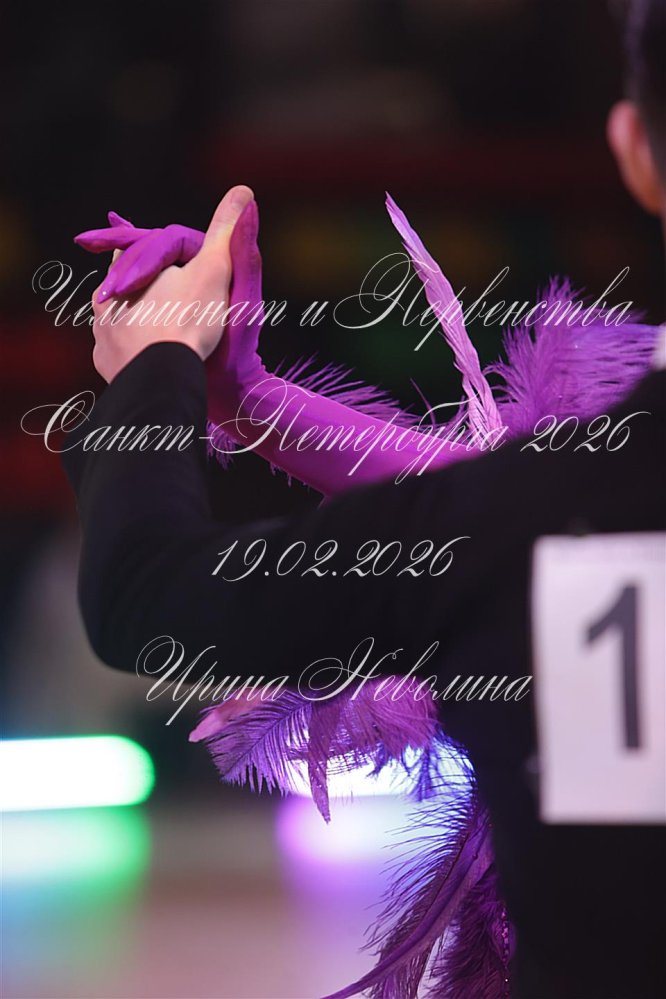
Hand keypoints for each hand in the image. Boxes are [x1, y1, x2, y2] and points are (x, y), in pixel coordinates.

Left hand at [88, 185, 253, 382]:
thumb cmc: (190, 322)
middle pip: (129, 280)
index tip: (168, 246)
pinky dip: (132, 348)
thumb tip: (243, 190)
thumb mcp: (215, 270)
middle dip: (143, 278)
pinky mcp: (107, 365)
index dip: (164, 247)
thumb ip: (227, 231)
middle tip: (158, 280)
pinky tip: (144, 353)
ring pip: (119, 315)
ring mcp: (102, 334)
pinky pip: (118, 351)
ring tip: (153, 320)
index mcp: (129, 269)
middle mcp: (106, 298)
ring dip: (133, 313)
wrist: (164, 381)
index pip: (146, 248)